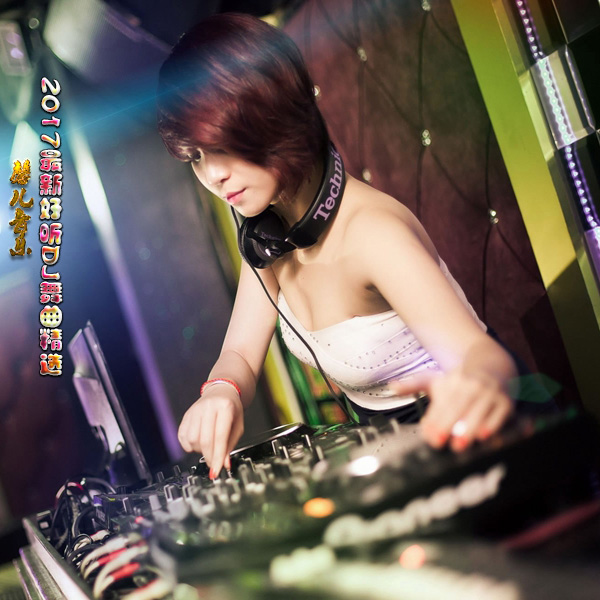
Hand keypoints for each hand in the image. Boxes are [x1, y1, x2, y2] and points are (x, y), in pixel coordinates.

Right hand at [177, 385, 243, 476]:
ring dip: (200, 450)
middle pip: (205, 440)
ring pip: (192, 440)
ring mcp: (195, 410)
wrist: (221, 391)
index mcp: (225, 407)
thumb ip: (231, 445)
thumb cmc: (232, 408)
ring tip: (208, 446)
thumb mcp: (238, 425)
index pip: (220, 437)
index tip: (217, 471)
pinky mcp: (186, 415)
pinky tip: (198, 442)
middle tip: (214, 464)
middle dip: (209, 457)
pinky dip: (189, 445)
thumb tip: (224, 464)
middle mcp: (208, 407)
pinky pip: (183, 437)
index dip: (218, 457)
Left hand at [388, 369, 513, 451]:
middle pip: (458, 407)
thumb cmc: (460, 380)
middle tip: (440, 442)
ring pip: (479, 412)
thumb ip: (413, 385)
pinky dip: (493, 426)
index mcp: (453, 382)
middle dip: (449, 424)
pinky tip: (485, 436)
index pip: (443, 403)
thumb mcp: (435, 379)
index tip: (429, 435)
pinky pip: (500, 416)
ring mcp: (490, 394)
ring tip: (460, 444)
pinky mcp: (506, 403)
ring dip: (469, 428)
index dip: (435, 420)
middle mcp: (471, 387)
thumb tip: (392, 387)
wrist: (492, 366)